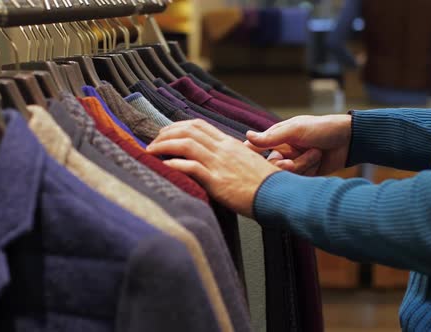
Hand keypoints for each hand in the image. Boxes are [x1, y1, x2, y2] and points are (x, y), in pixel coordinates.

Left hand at [147, 120, 281, 217]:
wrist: (280, 195)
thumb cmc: (266, 184)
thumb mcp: (248, 163)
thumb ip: (233, 157)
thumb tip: (220, 159)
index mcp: (230, 143)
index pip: (199, 125)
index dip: (178, 126)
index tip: (165, 132)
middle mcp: (223, 149)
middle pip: (188, 130)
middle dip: (166, 133)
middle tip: (152, 142)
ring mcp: (220, 164)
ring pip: (186, 144)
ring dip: (164, 146)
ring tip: (150, 152)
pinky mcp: (218, 181)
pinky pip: (191, 167)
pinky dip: (173, 165)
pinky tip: (163, 167)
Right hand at [245, 114, 351, 175]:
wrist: (350, 140)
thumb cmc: (323, 128)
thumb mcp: (295, 130)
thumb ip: (271, 136)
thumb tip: (247, 136)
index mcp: (277, 138)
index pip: (255, 148)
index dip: (252, 157)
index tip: (251, 163)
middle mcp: (283, 151)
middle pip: (272, 166)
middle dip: (285, 164)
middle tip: (293, 161)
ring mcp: (295, 163)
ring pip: (286, 174)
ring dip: (302, 165)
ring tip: (316, 154)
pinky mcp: (305, 174)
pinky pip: (299, 180)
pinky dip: (309, 171)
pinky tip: (318, 162)